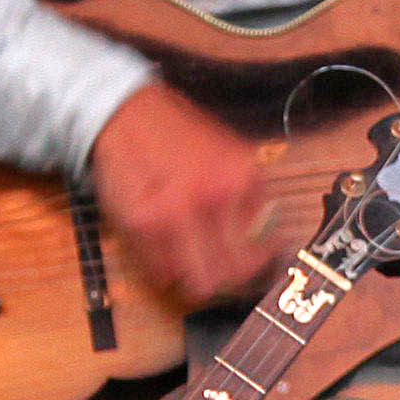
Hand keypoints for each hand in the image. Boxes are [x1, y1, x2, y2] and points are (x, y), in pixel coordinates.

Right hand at [87, 83, 285, 303]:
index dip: (258, 266)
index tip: (254, 267)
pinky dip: (166, 269)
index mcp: (242, 180)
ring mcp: (174, 214)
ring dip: (195, 278)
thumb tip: (270, 245)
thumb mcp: (234, 157)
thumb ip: (253, 200)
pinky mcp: (142, 224)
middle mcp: (212, 198)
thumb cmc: (180, 137)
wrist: (128, 115)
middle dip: (227, 279)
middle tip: (220, 270)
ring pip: (197, 284)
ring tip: (191, 259)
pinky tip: (166, 246)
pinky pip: (161, 271)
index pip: (261, 252)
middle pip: (231, 276)